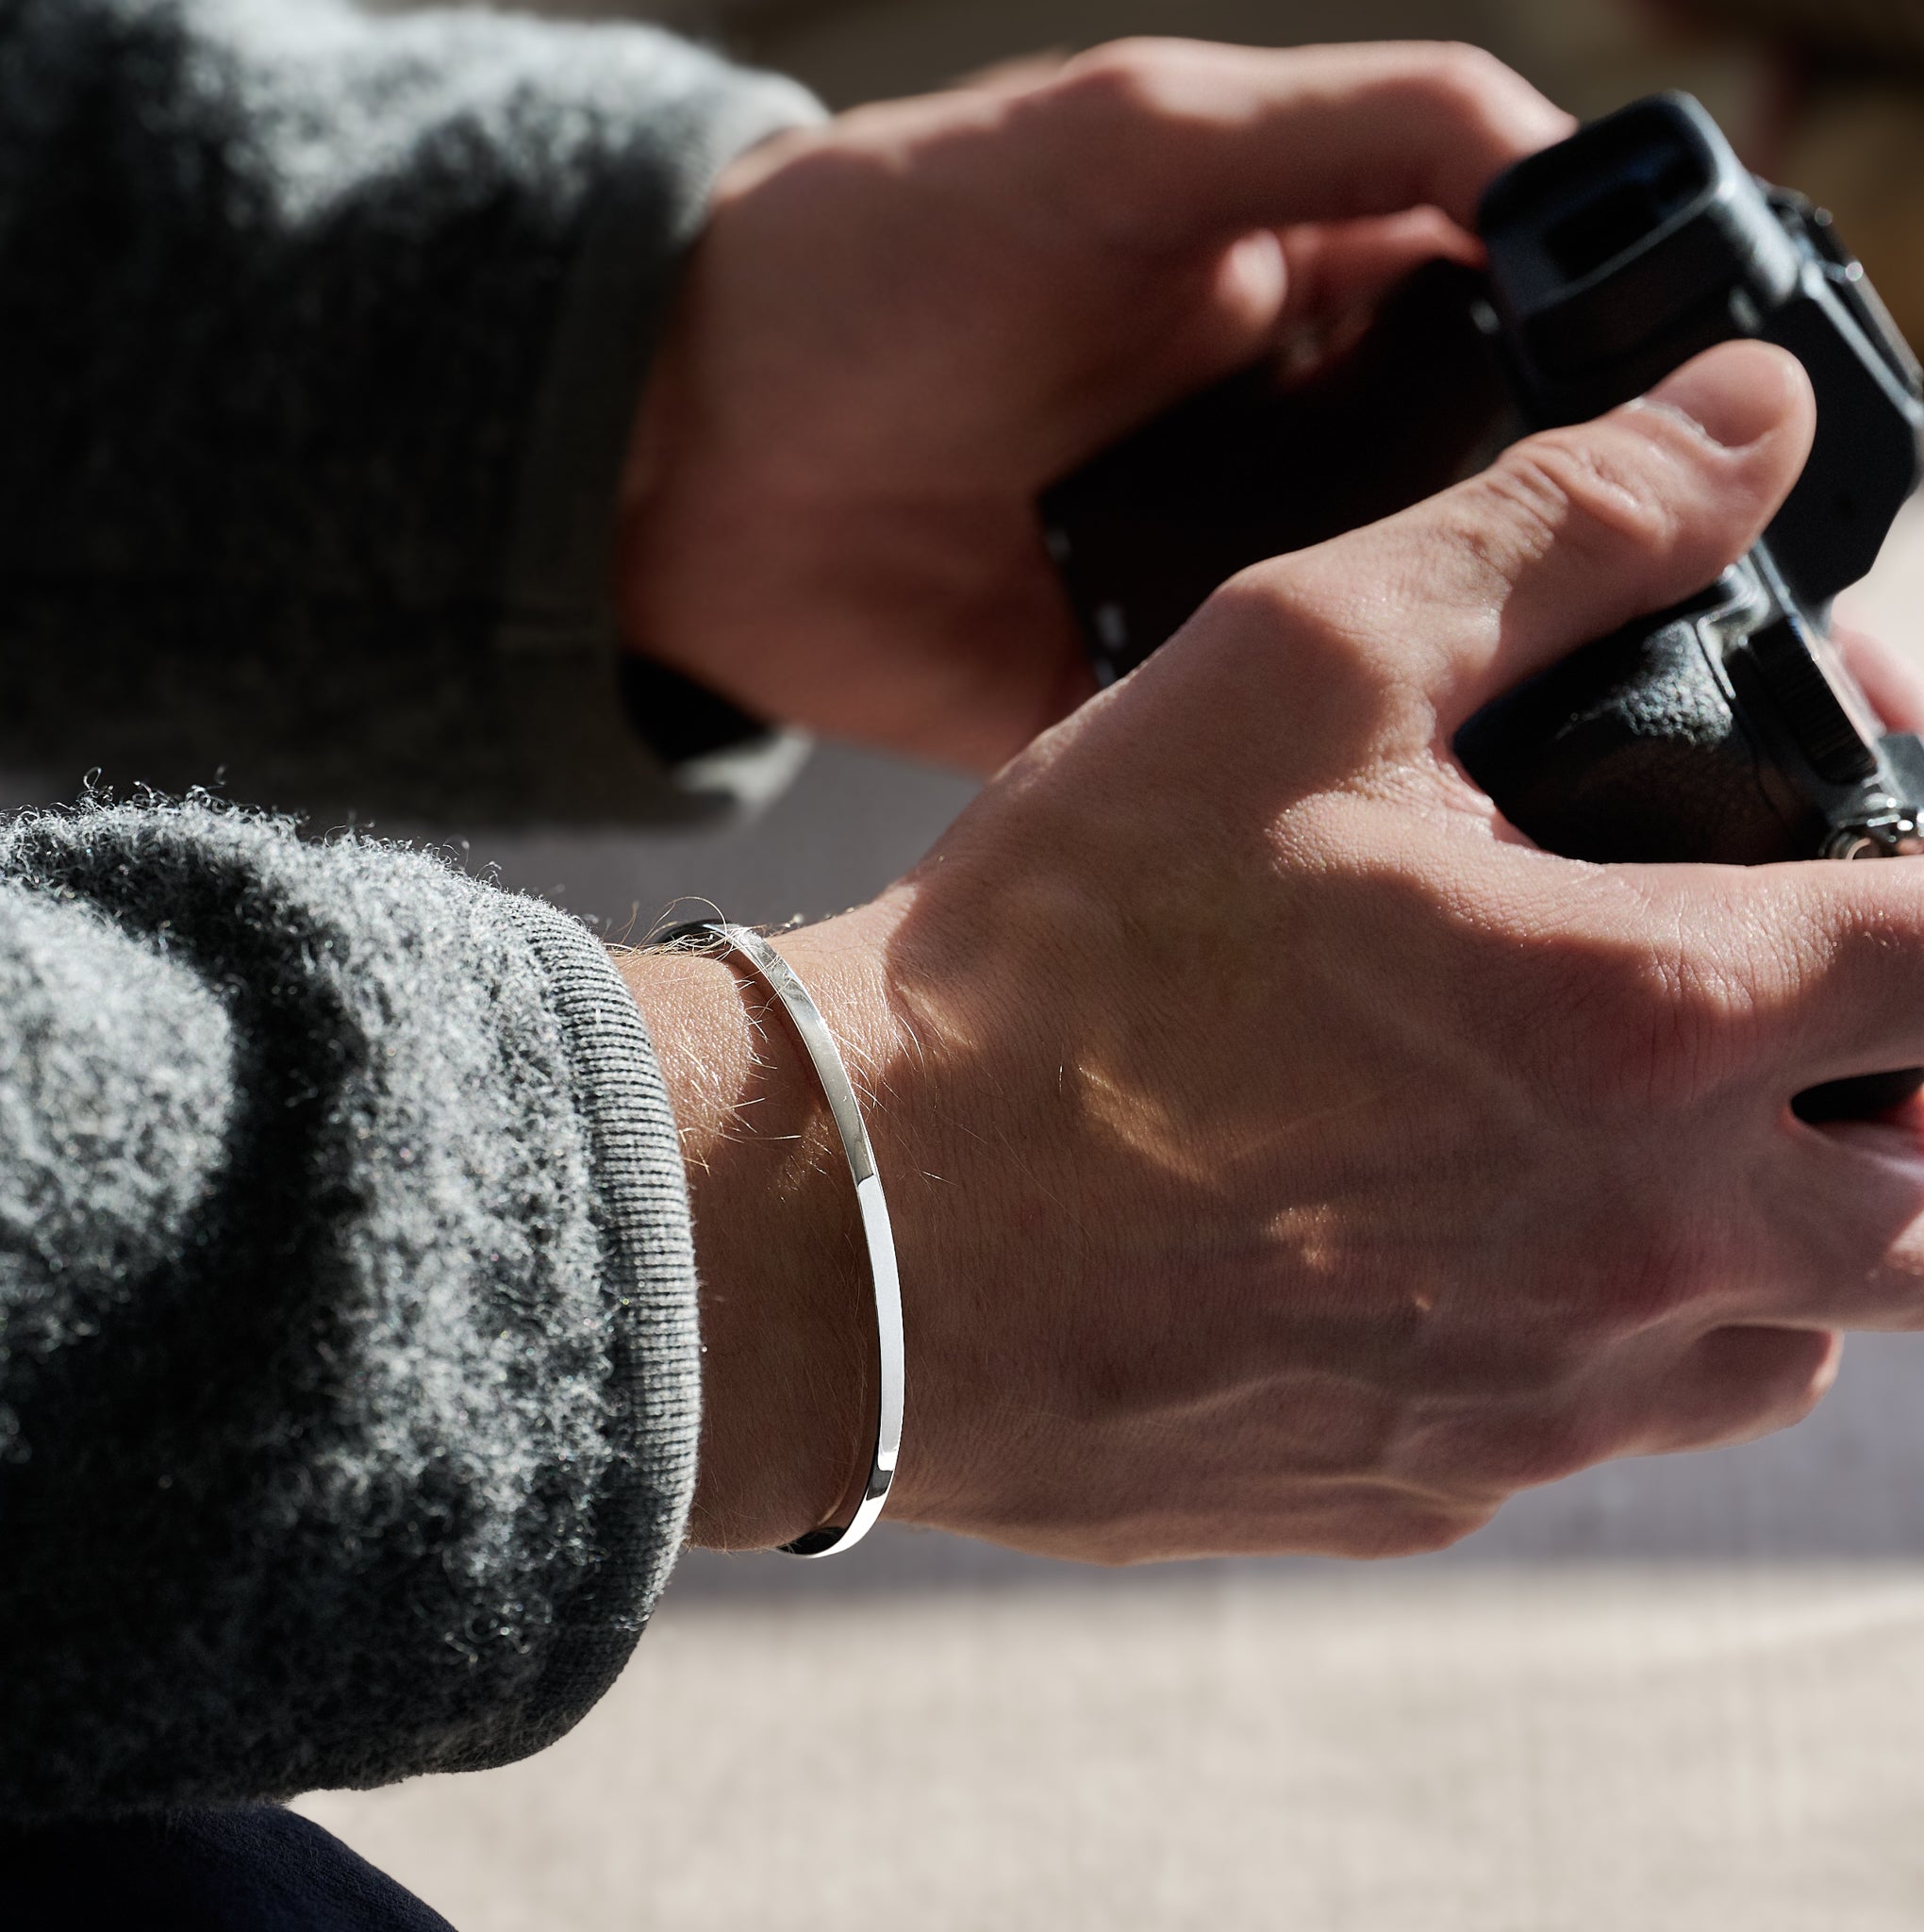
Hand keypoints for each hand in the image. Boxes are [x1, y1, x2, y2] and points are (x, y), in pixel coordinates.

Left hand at [617, 40, 1572, 771]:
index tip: (1694, 438)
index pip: (1527, 319)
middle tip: (1630, 607)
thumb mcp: (1131, 142)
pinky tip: (1377, 780)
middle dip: (1557, 548)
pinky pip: (1271, 735)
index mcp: (1313, 286)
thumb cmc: (884, 257)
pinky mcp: (1152, 694)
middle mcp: (1291, 439)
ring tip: (1533, 715)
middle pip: (1488, 499)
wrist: (695, 458)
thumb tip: (1565, 163)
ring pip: (1399, 630)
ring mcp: (1224, 577)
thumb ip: (1352, 136)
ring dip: (1452, 662)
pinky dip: (1320, 752)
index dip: (1618, 368)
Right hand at [624, 339, 1923, 1563]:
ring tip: (1621, 1141)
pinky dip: (1580, 1340)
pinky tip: (1434, 1253)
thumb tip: (1744, 429)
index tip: (1902, 872)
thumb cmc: (1060, 958)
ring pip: (1779, 1356)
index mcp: (1641, 1021)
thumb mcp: (1300, 671)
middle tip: (1802, 1027)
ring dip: (1763, 1240)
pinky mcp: (1420, 1492)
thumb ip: (1557, 533)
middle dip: (1916, 1111)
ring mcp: (1534, 1403)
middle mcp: (1637, 1248)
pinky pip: (1584, 1432)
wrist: (859, 1226)